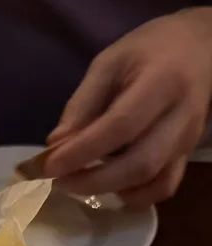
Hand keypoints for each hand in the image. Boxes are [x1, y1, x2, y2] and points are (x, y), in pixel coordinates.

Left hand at [45, 9, 211, 207]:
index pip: (120, 126)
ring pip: (152, 181)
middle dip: (93, 180)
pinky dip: (136, 197)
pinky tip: (111, 189)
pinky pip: (164, 187)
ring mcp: (187, 140)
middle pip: (139, 164)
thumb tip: (55, 145)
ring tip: (77, 184)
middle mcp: (181, 117)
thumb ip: (82, 103)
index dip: (82, 151)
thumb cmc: (151, 49)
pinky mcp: (187, 154)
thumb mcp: (110, 62)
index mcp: (161, 83)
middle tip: (58, 181)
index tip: (48, 165)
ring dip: (110, 190)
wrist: (202, 48)